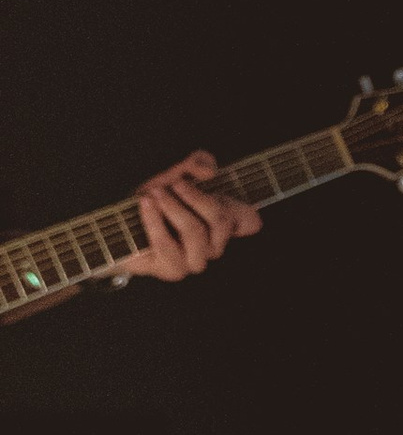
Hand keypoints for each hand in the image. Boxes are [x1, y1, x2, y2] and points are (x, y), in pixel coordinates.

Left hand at [125, 152, 259, 282]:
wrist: (120, 228)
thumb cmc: (154, 201)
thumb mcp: (175, 174)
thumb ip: (195, 163)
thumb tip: (209, 171)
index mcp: (222, 223)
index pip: (249, 221)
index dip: (245, 208)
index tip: (223, 192)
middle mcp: (214, 245)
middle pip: (221, 219)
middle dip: (195, 197)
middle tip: (173, 184)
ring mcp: (196, 261)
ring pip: (195, 232)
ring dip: (173, 208)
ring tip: (154, 194)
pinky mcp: (173, 271)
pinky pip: (167, 244)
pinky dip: (154, 220)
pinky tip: (145, 205)